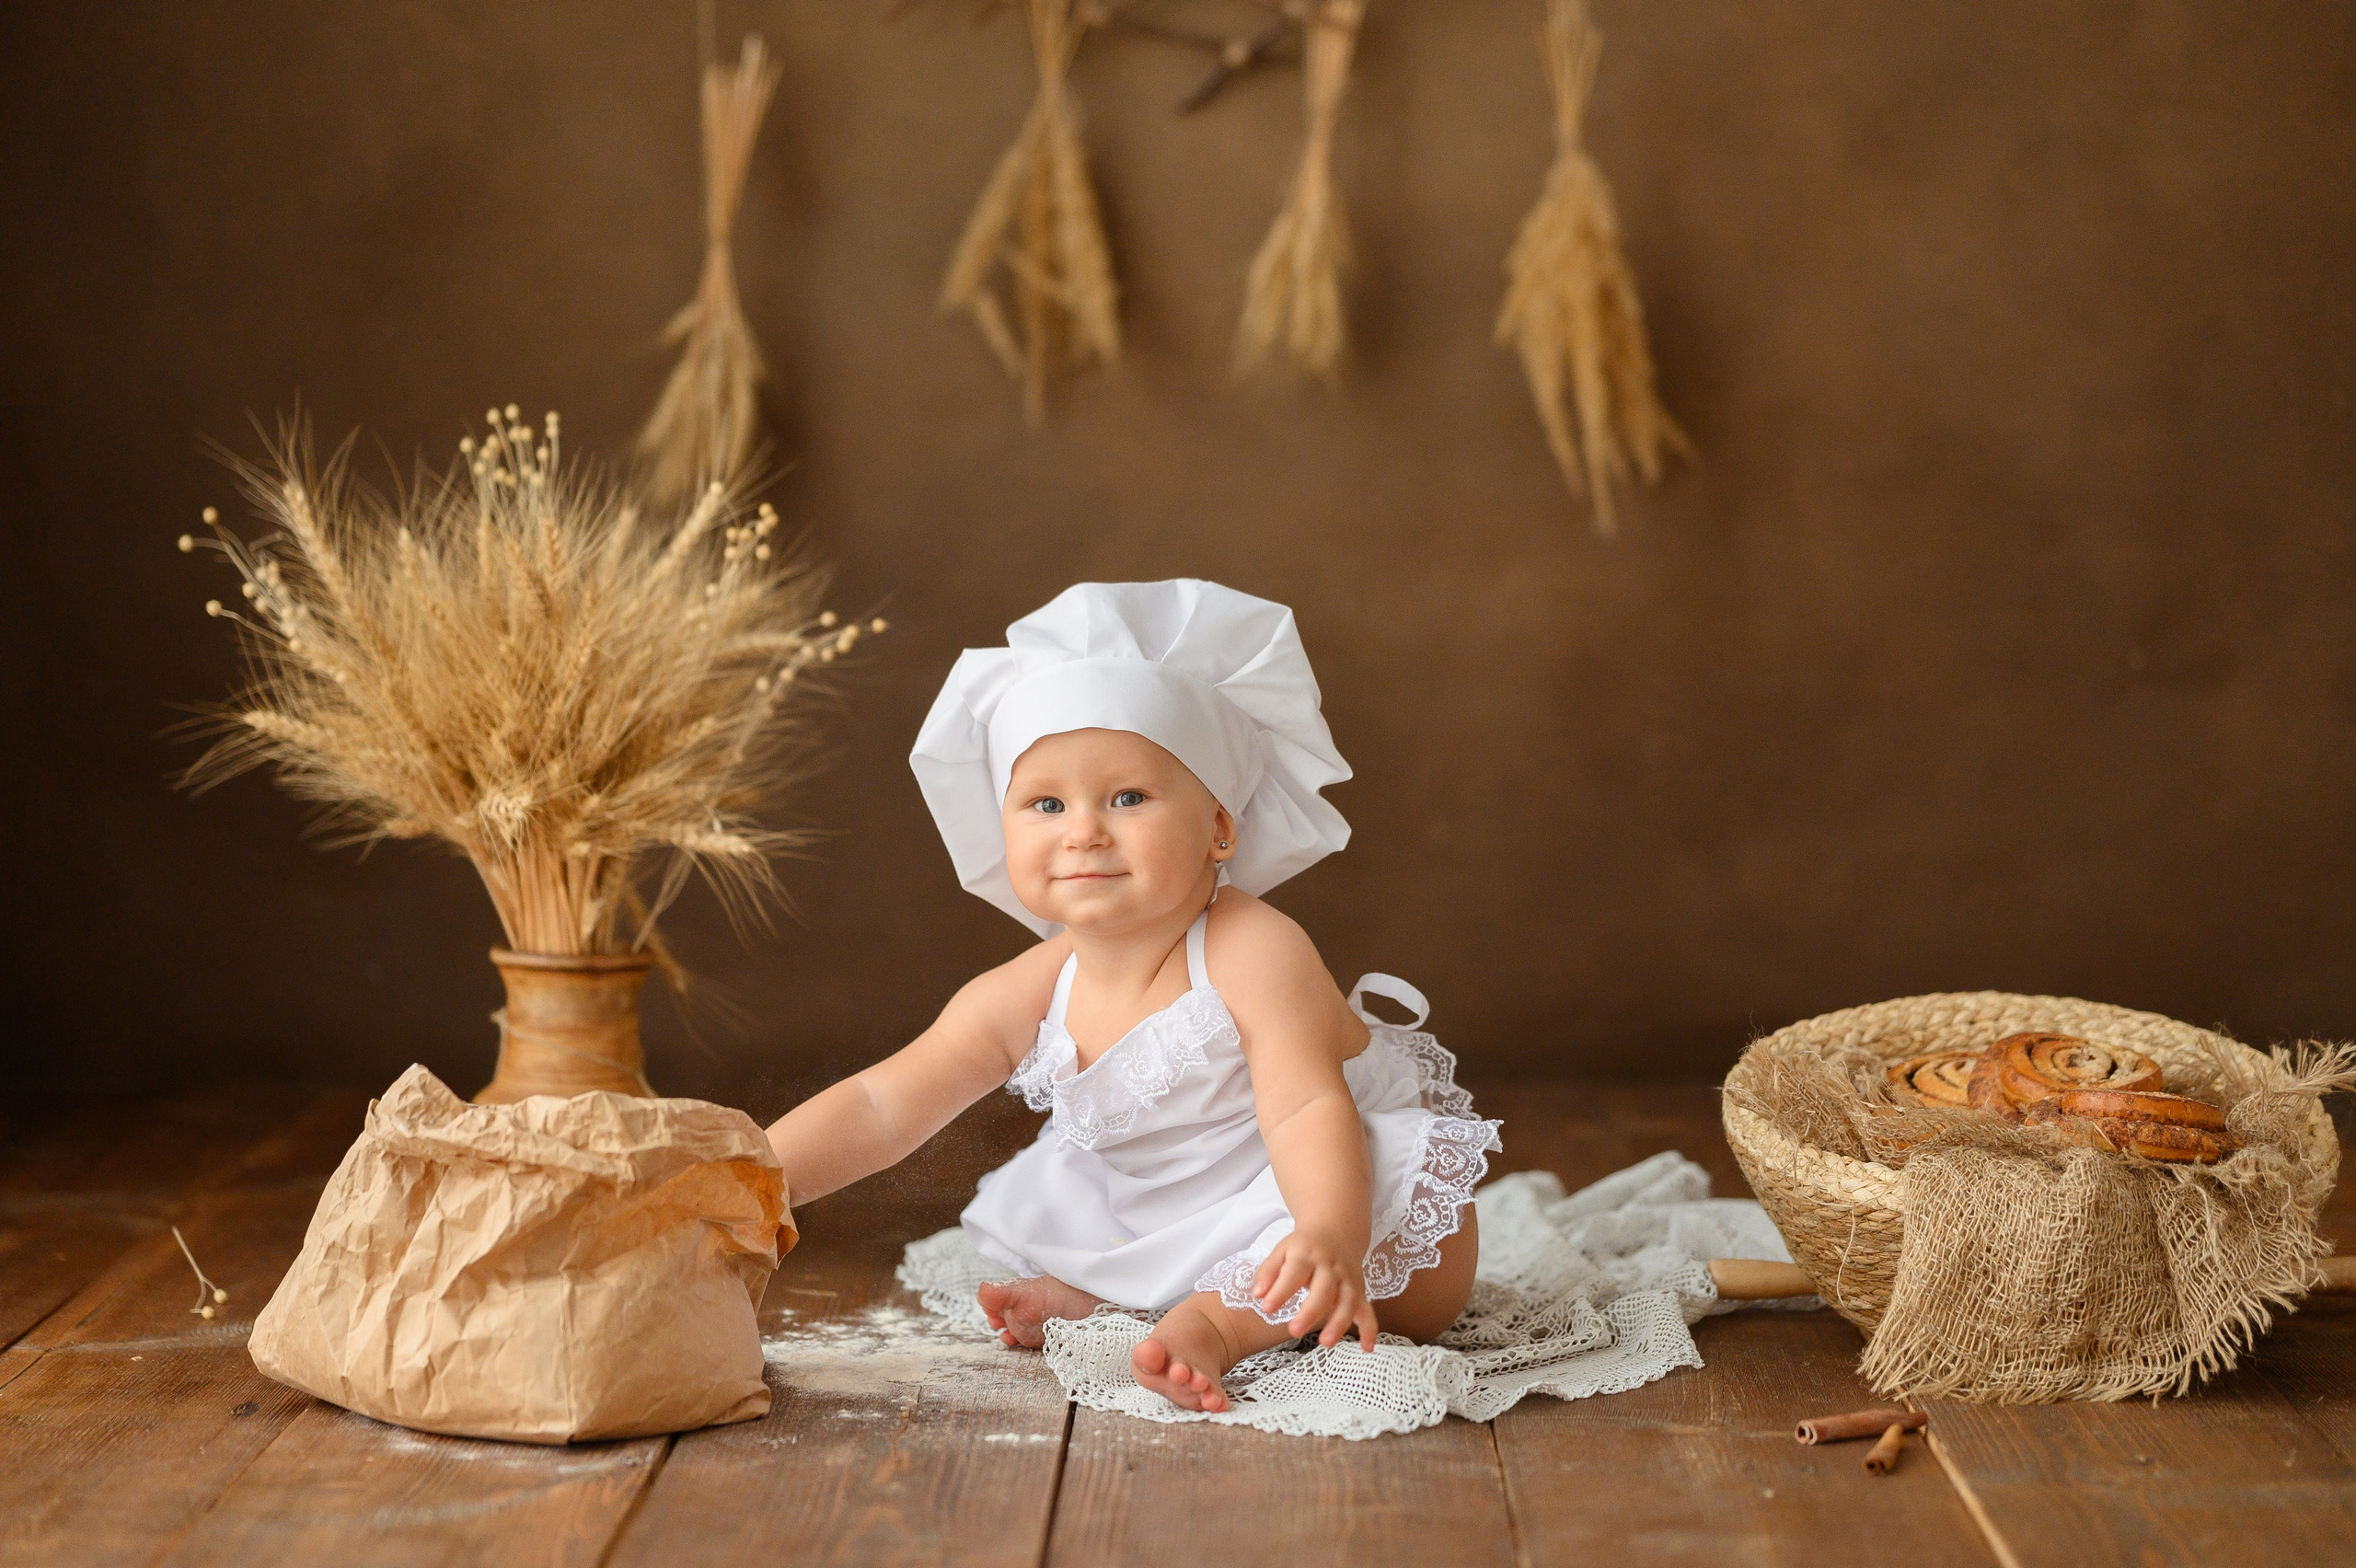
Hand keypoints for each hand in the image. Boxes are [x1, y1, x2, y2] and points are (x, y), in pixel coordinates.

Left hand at [1252, 1227, 1377, 1350]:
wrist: (1337, 1231)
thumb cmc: (1304, 1247)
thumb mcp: (1282, 1250)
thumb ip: (1269, 1271)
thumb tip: (1258, 1295)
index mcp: (1307, 1254)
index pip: (1294, 1272)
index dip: (1280, 1290)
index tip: (1266, 1309)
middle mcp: (1330, 1266)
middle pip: (1324, 1289)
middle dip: (1310, 1312)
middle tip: (1294, 1331)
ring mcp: (1348, 1278)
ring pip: (1348, 1301)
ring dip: (1339, 1323)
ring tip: (1325, 1343)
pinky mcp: (1359, 1290)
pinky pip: (1368, 1310)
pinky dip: (1370, 1329)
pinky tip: (1367, 1348)